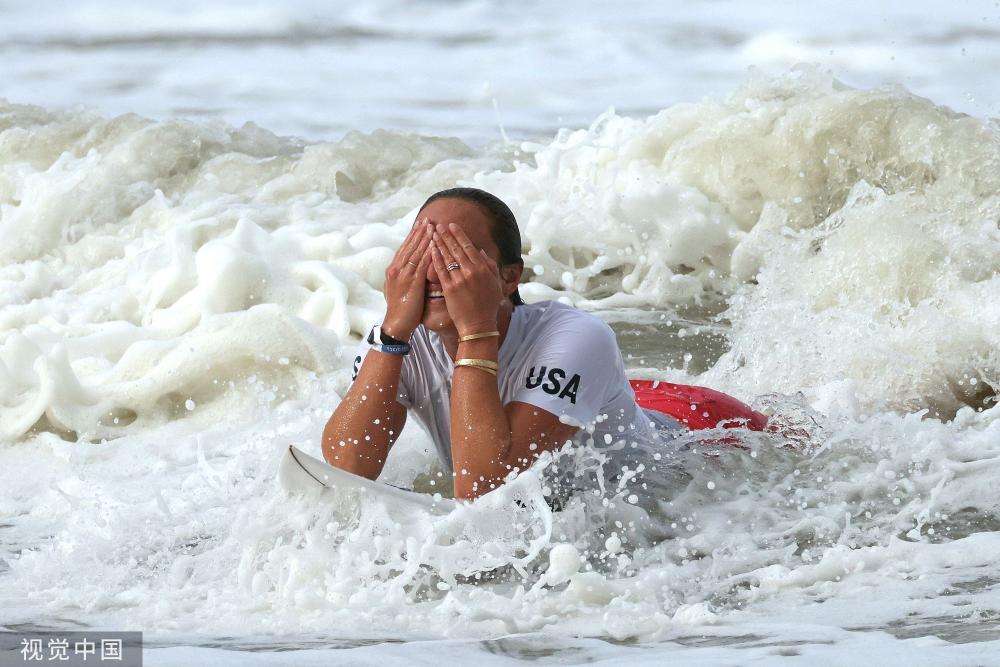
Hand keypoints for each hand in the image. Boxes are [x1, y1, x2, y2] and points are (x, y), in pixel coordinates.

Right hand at [382, 220, 431, 337]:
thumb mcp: (400, 288)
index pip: (404, 248)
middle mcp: (396, 268)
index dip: (413, 235)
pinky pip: (421, 263)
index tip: (421, 224)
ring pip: (415, 251)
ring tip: (432, 226)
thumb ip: (406, 276)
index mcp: (393, 269)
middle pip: (409, 246)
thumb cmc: (401, 309)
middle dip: (419, 232)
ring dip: (424, 238)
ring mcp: (403, 274)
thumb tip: (414, 268)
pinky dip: (428, 253)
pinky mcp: (412, 282)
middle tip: (428, 219)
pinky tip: (435, 244)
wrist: (396, 324)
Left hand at [430, 223, 503, 335]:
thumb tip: (481, 251)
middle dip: (446, 235)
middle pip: (456, 249)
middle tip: (438, 225)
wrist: (479, 325)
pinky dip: (435, 259)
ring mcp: (459, 280)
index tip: (452, 225)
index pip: (469, 246)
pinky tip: (431, 250)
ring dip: (439, 244)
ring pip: (447, 257)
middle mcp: (470, 272)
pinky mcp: (449, 289)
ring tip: (432, 234)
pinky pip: (440, 271)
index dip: (459, 235)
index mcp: (482, 269)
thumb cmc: (488, 305)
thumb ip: (490, 266)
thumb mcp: (495, 283)